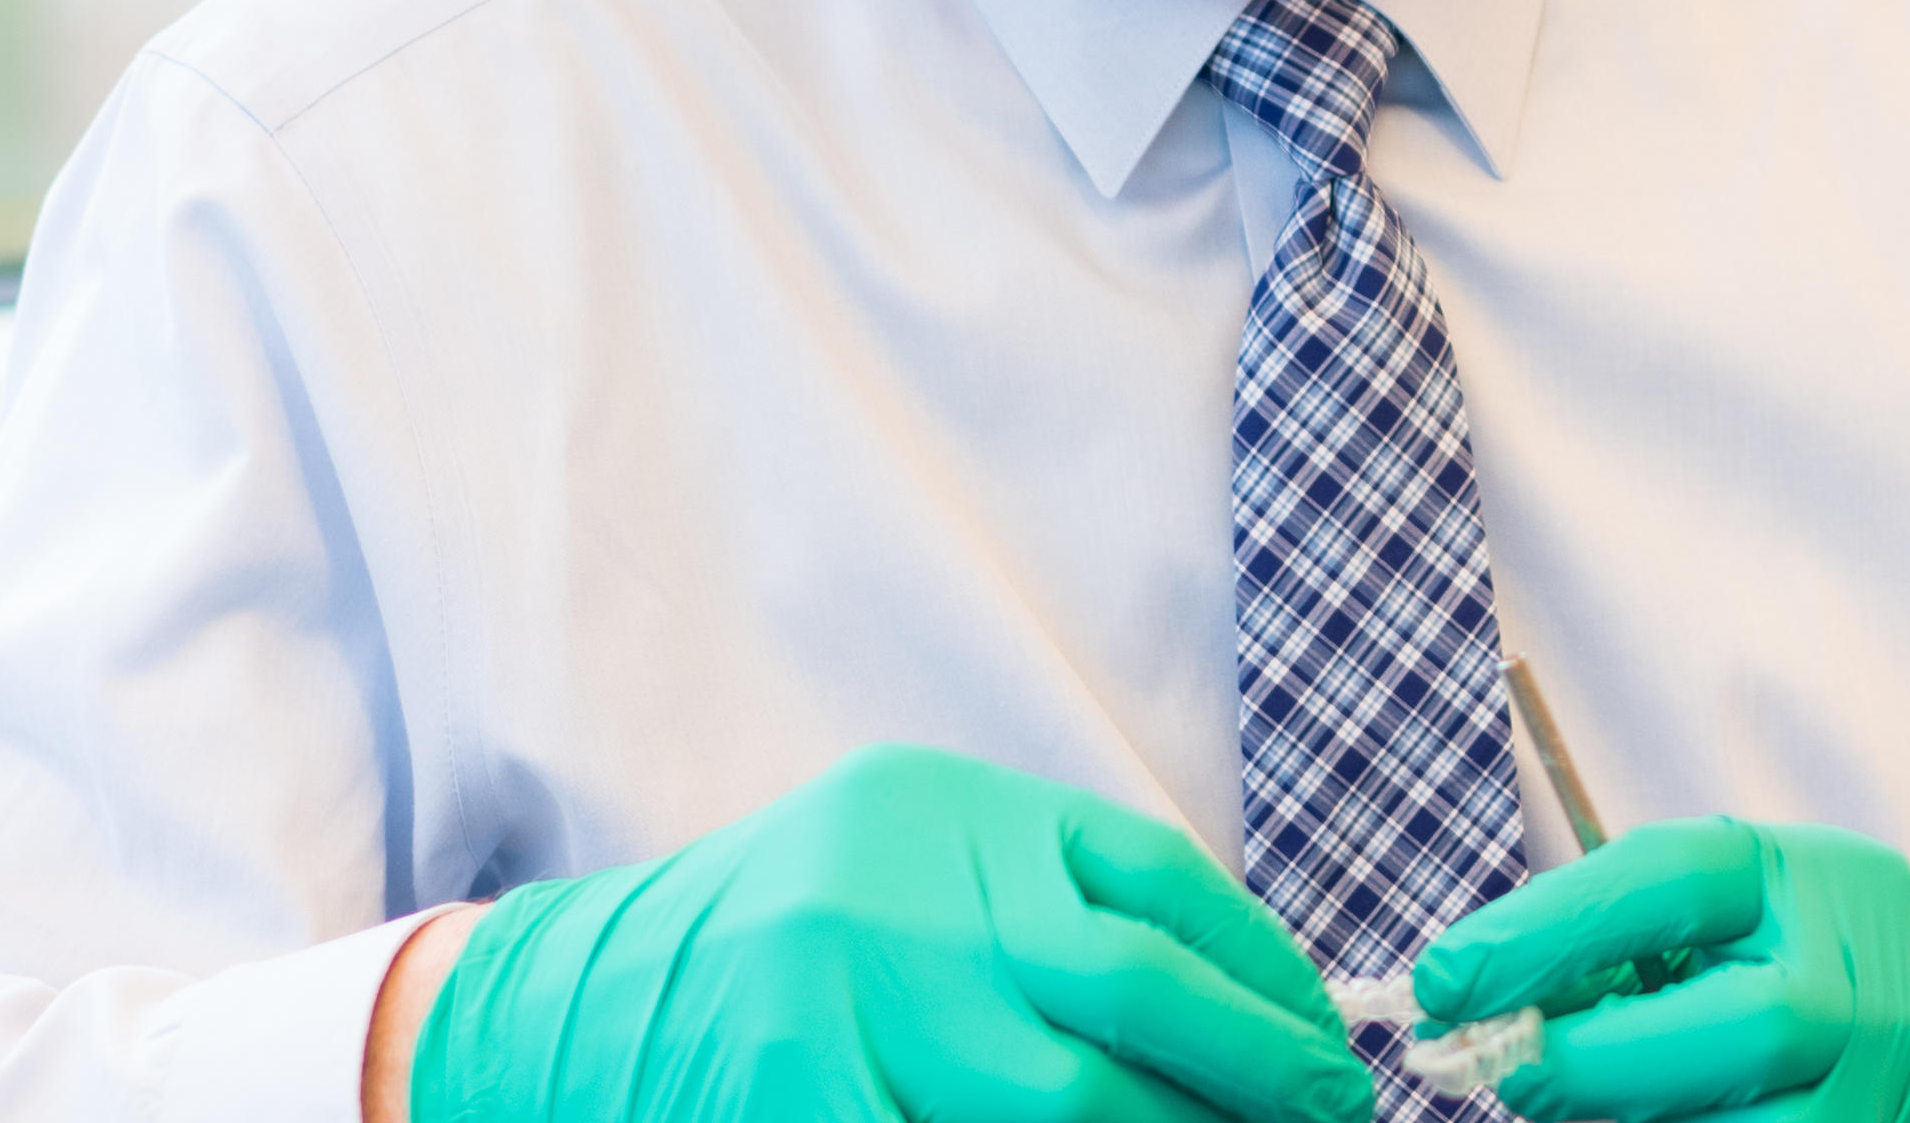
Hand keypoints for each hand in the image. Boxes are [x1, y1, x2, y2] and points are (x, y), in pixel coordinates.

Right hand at [406, 745, 1372, 1122]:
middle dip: (1248, 1070)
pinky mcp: (801, 1104)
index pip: (1150, 887)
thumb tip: (1243, 990)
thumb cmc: (785, 924)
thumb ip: (1055, 899)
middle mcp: (895, 900)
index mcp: (944, 816)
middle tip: (1328, 1111)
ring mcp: (841, 1013)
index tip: (1327, 1040)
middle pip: (1122, 994)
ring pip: (1054, 1104)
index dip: (1260, 973)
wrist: (581, 996)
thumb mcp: (923, 853)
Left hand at [1412, 820, 1909, 1122]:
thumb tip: (1471, 1009)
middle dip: (1602, 1059)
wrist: (1905, 1070)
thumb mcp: (1702, 932)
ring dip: (1626, 1122)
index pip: (1678, 879)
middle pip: (1749, 1025)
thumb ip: (1608, 955)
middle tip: (1507, 1071)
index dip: (1548, 927)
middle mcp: (1867, 978)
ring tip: (1570, 1102)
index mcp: (1811, 878)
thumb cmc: (1765, 980)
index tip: (1443, 977)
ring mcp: (1885, 1082)